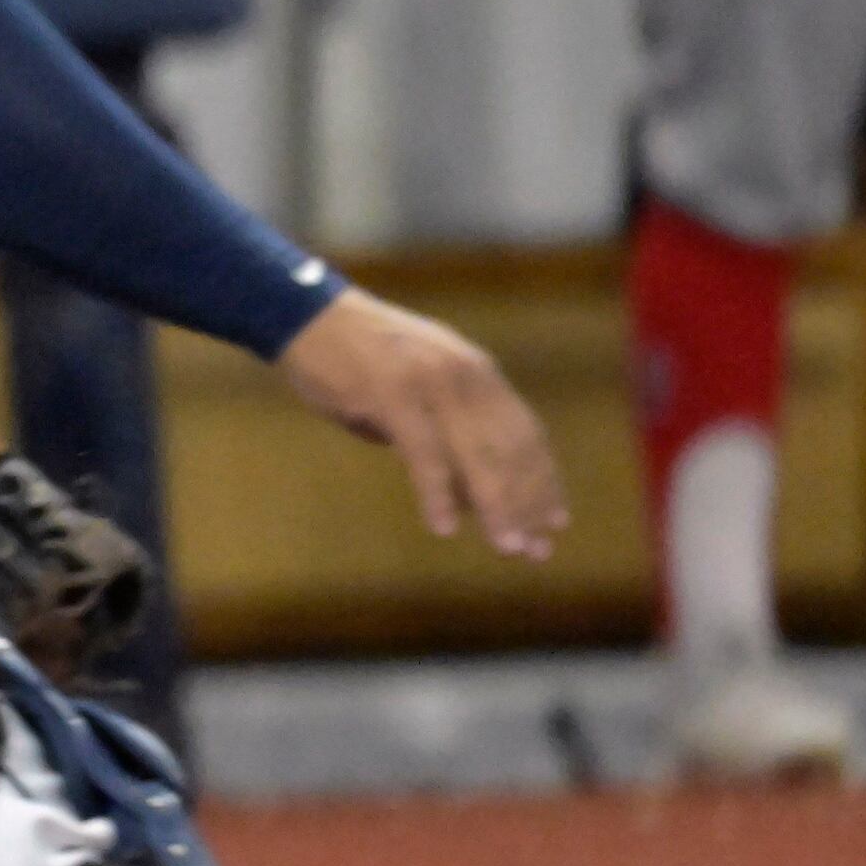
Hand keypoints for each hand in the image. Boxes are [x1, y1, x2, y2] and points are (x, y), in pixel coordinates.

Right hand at [274, 289, 567, 561]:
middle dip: (528, 503)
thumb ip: (448, 434)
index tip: (557, 521)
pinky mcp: (393, 394)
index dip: (544, 479)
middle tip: (537, 550)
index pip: (526, 434)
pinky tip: (444, 528)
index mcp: (477, 373)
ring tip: (508, 546)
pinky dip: (437, 493)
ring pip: (478, 454)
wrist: (308, 315)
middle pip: (511, 449)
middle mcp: (466, 375)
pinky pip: (424, 453)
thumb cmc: (359, 362)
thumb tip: (475, 494)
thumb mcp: (419, 393)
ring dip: (498, 506)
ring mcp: (431, 383)